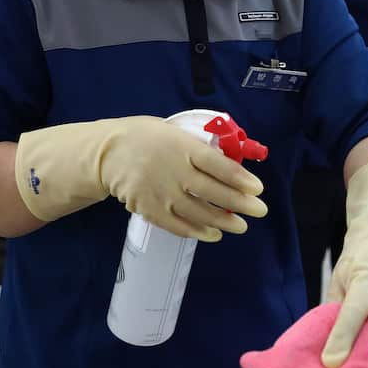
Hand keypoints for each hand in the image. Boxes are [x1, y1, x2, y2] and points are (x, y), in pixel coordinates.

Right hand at [13, 116, 267, 238]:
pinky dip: (197, 231)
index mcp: (182, 147)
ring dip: (223, 221)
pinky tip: (213, 234)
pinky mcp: (149, 209)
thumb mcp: (174, 133)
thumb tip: (230, 166)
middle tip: (260, 210)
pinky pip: (177, 225)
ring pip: (198, 212)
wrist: (107, 153)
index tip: (258, 188)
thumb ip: (198, 149)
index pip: (217, 165)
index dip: (240, 179)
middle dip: (240, 203)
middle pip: (213, 192)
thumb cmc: (148, 138)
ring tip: (241, 226)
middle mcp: (173, 170)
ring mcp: (161, 192)